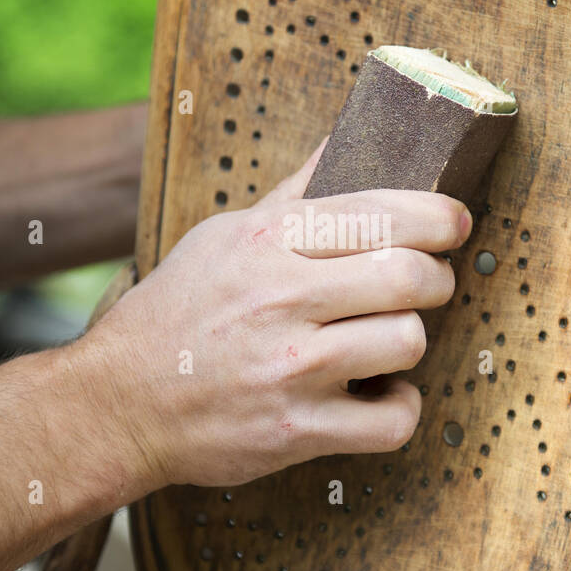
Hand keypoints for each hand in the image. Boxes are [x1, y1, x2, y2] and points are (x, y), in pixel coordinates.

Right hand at [77, 142, 471, 491]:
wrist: (116, 402)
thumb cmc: (178, 313)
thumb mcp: (225, 236)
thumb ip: (294, 194)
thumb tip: (343, 139)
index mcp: (267, 242)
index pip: (382, 212)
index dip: (439, 217)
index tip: (454, 224)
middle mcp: (281, 300)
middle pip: (410, 277)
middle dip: (437, 278)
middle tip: (427, 285)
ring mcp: (290, 370)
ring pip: (408, 342)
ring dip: (410, 341)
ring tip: (386, 340)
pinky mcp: (296, 432)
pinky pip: (393, 420)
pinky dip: (399, 407)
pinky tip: (378, 393)